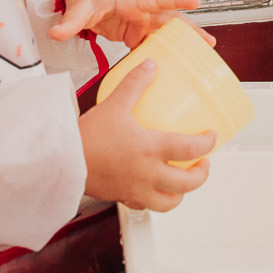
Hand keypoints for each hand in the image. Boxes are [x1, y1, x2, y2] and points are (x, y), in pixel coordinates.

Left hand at [50, 0, 209, 48]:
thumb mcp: (78, 8)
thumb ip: (69, 22)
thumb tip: (56, 32)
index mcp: (131, 0)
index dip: (175, 0)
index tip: (196, 2)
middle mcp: (141, 10)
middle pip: (169, 19)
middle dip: (189, 29)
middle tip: (209, 42)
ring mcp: (141, 22)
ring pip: (167, 32)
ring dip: (185, 41)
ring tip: (206, 54)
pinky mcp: (137, 33)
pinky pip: (155, 42)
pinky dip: (168, 52)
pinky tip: (179, 65)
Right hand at [79, 61, 215, 210]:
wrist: (61, 161)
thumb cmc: (87, 137)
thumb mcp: (115, 104)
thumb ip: (135, 83)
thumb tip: (151, 66)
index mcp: (150, 149)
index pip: (191, 149)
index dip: (207, 144)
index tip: (211, 137)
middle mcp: (147, 174)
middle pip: (187, 183)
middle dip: (201, 174)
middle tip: (203, 162)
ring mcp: (136, 190)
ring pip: (169, 202)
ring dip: (182, 193)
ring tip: (183, 181)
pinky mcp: (123, 197)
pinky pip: (146, 206)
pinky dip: (156, 200)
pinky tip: (153, 189)